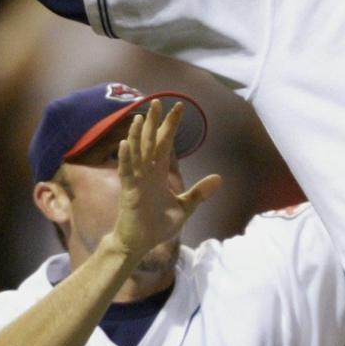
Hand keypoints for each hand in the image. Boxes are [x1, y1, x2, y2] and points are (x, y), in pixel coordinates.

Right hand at [114, 100, 220, 259]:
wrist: (140, 244)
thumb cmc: (158, 225)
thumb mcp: (185, 207)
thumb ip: (199, 192)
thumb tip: (219, 178)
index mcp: (158, 174)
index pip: (166, 144)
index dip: (171, 126)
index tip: (179, 107)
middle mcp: (146, 173)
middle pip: (150, 142)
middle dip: (154, 123)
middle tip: (157, 101)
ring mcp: (136, 181)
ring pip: (137, 153)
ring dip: (138, 136)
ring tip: (140, 117)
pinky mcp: (129, 192)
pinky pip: (126, 172)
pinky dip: (125, 159)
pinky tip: (125, 144)